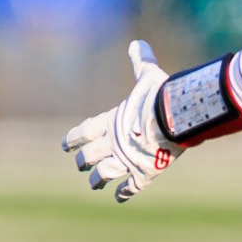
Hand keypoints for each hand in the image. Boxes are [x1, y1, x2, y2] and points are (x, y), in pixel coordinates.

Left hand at [63, 41, 180, 202]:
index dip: (74, 139)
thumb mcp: (148, 75)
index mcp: (110, 121)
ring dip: (98, 180)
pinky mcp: (144, 173)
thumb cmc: (160, 94)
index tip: (65, 146)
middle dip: (84, 161)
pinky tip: (120, 198)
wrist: (175, 117)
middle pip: (90, 157)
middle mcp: (113, 143)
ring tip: (94, 185)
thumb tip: (138, 43)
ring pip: (104, 175)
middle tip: (82, 165)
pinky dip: (125, 193)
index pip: (84, 132)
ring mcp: (127, 160)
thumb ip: (141, 61)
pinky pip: (131, 187)